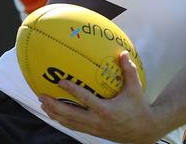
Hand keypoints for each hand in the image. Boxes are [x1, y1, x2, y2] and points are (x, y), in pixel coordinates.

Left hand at [39, 52, 164, 143]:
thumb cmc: (139, 107)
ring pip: (69, 122)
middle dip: (54, 105)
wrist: (144, 131)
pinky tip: (54, 114)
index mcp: (106, 110)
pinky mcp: (93, 132)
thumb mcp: (135, 88)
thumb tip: (123, 53)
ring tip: (42, 104)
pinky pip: (74, 127)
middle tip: (42, 95)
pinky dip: (62, 120)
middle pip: (70, 114)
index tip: (60, 81)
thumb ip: (128, 70)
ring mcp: (94, 128)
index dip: (72, 90)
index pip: (85, 99)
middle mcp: (97, 121)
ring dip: (54, 113)